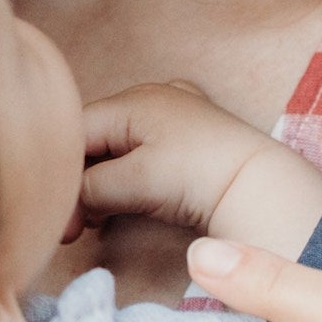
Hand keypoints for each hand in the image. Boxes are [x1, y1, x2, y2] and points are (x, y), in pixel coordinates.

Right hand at [80, 82, 321, 259]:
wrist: (260, 185)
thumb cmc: (198, 174)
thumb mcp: (133, 181)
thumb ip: (88, 188)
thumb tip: (66, 204)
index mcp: (132, 99)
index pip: (74, 132)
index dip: (60, 175)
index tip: (60, 216)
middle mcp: (151, 97)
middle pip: (93, 140)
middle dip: (80, 182)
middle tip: (76, 225)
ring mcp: (173, 115)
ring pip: (115, 149)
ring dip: (101, 185)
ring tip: (97, 219)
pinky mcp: (187, 139)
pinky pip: (140, 154)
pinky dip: (125, 180)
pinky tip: (123, 205)